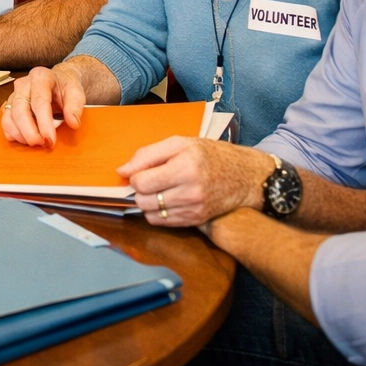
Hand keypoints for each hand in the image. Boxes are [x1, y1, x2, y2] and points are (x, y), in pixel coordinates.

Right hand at [2, 66, 86, 146]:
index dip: (44, 123)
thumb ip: (75, 107)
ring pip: (9, 116)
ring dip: (20, 134)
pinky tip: (26, 139)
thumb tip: (73, 123)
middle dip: (29, 131)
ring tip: (36, 143)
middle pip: (19, 109)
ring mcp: (14, 95)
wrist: (59, 82)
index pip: (39, 101)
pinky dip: (14, 134)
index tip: (50, 139)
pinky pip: (5, 122)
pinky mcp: (9, 106)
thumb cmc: (65, 87)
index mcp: (40, 77)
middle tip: (41, 144)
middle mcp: (23, 85)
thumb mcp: (76, 93)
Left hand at [117, 136, 271, 226]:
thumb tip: (121, 170)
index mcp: (184, 167)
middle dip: (139, 190)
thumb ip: (147, 155)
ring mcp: (194, 208)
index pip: (141, 182)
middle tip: (149, 181)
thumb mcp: (179, 143)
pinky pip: (162, 222)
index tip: (141, 171)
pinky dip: (157, 212)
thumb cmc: (209, 155)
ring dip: (147, 202)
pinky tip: (166, 200)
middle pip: (143, 200)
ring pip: (149, 213)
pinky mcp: (196, 220)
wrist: (244, 176)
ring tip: (158, 190)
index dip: (134, 176)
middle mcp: (190, 191)